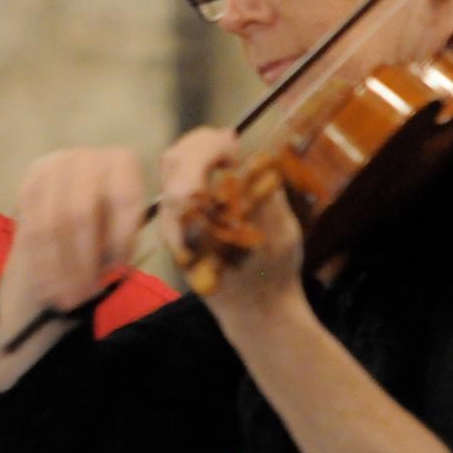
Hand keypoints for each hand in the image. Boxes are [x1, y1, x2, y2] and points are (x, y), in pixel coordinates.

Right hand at [0, 148, 148, 392]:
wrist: (65, 222)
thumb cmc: (103, 233)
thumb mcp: (121, 237)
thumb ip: (121, 241)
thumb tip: (117, 258)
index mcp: (121, 162)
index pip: (124, 197)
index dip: (121, 237)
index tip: (117, 269)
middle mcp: (85, 157)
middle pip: (79, 212)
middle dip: (80, 259)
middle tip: (82, 294)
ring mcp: (51, 166)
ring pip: (50, 223)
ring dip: (57, 266)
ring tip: (65, 297)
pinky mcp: (27, 182)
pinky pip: (31, 226)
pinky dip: (40, 260)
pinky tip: (47, 283)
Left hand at [158, 128, 304, 324]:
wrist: (255, 310)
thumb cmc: (273, 272)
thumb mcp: (281, 233)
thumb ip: (267, 195)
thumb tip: (260, 157)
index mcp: (200, 226)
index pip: (189, 174)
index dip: (210, 151)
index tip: (237, 150)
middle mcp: (177, 223)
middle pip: (173, 163)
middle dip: (202, 143)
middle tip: (232, 142)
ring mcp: (172, 224)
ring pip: (171, 170)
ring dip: (198, 150)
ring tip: (227, 148)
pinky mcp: (175, 224)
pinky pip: (176, 183)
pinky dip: (195, 165)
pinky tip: (220, 165)